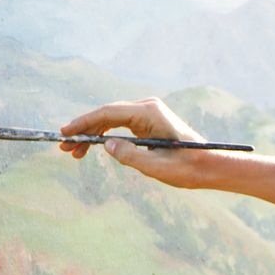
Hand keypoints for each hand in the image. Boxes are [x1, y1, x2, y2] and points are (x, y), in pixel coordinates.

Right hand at [59, 98, 215, 189]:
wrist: (210, 165)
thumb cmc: (188, 167)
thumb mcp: (156, 167)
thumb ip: (130, 155)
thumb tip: (106, 145)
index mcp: (149, 113)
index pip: (108, 113)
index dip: (83, 123)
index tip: (65, 133)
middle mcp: (147, 107)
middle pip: (106, 114)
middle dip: (84, 130)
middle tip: (64, 148)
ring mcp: (148, 113)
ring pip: (111, 119)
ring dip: (92, 134)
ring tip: (74, 153)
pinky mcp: (148, 122)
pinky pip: (120, 124)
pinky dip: (106, 135)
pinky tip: (94, 148)